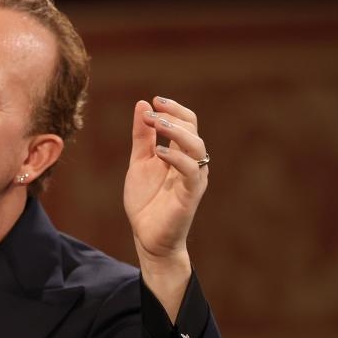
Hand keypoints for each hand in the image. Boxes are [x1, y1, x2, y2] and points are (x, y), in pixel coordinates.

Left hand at [125, 96, 208, 263]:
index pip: (186, 123)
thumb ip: (142, 137)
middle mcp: (191, 163)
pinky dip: (177, 158)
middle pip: (193, 130)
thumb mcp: (139, 162)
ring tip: (156, 123)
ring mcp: (193, 178)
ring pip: (197, 147)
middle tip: (152, 111)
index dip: (173, 109)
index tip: (153, 101)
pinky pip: (191, 171)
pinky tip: (159, 152)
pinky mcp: (191, 195)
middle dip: (173, 116)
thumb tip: (142, 104)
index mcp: (180, 154)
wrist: (147, 236)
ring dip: (177, 132)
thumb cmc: (146, 201)